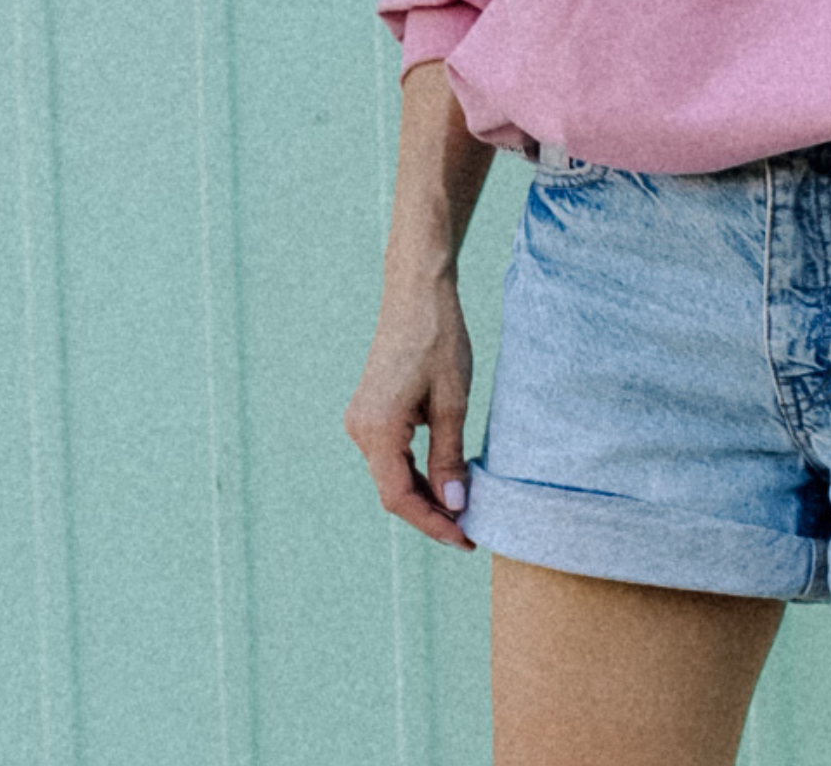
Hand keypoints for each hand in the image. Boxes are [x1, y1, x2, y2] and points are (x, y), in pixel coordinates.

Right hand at [343, 275, 476, 549]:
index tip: (465, 538)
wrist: (417, 293)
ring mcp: (362, 420)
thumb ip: (449, 457)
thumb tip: (454, 506)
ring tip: (462, 508)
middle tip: (470, 529)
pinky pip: (391, 454)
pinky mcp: (370, 411)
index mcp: (377, 430)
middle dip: (431, 513)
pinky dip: (416, 471)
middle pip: (394, 490)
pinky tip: (444, 478)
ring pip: (392, 474)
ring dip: (424, 493)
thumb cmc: (438, 339)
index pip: (400, 498)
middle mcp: (360, 430)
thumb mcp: (453, 401)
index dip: (433, 523)